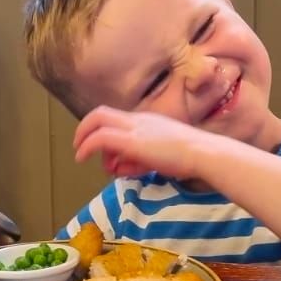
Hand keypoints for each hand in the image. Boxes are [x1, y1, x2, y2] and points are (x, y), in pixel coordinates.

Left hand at [72, 107, 216, 181]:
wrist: (203, 153)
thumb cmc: (190, 157)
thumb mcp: (159, 156)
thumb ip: (137, 159)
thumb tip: (117, 167)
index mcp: (147, 120)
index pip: (117, 118)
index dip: (102, 130)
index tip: (101, 150)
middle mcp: (138, 119)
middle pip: (101, 113)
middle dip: (84, 129)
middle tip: (77, 145)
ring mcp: (134, 127)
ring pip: (97, 122)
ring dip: (86, 141)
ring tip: (90, 161)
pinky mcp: (131, 140)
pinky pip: (100, 138)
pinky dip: (86, 146)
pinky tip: (81, 157)